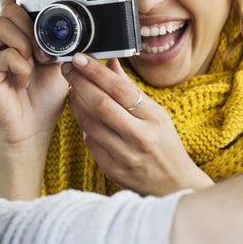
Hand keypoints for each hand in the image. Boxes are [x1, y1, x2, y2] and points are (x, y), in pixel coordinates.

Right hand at [0, 0, 68, 197]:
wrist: (31, 133)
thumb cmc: (42, 99)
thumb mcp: (59, 64)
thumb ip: (61, 43)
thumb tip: (79, 26)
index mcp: (16, 35)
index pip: (10, 0)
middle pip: (6, 9)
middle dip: (29, 23)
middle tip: (44, 49)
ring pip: (0, 25)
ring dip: (25, 41)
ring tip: (36, 62)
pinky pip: (0, 56)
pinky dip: (19, 65)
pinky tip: (25, 80)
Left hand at [62, 53, 213, 195]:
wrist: (174, 184)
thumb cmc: (165, 144)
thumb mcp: (156, 114)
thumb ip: (130, 89)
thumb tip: (110, 63)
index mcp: (154, 118)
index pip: (120, 89)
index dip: (96, 72)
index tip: (80, 59)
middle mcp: (140, 137)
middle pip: (101, 104)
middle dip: (79, 83)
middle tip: (68, 69)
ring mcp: (125, 156)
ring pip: (90, 124)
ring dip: (76, 104)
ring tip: (73, 91)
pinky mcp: (114, 171)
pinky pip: (90, 143)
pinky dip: (84, 127)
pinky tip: (84, 118)